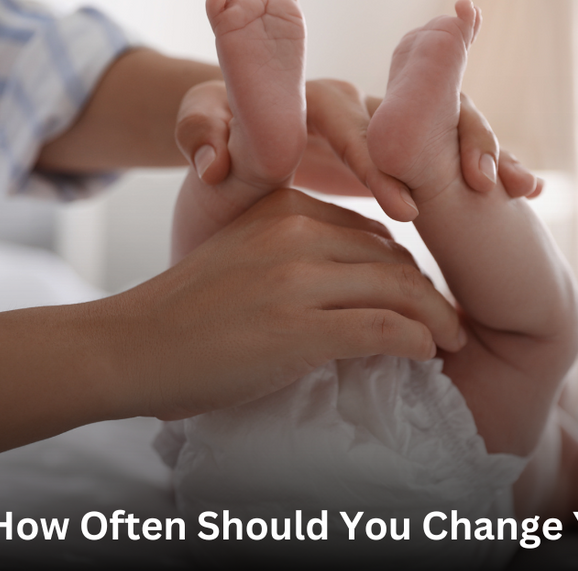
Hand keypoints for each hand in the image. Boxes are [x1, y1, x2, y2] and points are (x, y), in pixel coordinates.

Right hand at [104, 188, 465, 420]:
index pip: (372, 234)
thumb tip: (362, 287)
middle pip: (395, 259)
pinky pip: (385, 329)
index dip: (406, 268)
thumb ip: (298, 257)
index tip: (420, 298)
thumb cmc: (185, 314)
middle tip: (451, 322)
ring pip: (400, 290)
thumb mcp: (245, 258)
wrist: (127, 347)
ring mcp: (298, 279)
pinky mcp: (300, 327)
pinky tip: (427, 354)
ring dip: (437, 319)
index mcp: (285, 208)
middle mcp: (296, 232)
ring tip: (450, 341)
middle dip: (431, 294)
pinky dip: (417, 341)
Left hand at [174, 79, 542, 220]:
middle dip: (452, 147)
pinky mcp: (413, 149)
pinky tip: (523, 192)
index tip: (403, 210)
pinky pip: (460, 151)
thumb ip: (205, 140)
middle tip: (476, 187)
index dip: (379, 163)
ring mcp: (394, 125)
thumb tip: (214, 159)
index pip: (352, 125)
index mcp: (314, 102)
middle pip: (420, 111)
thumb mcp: (204, 143)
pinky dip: (492, 165)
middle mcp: (363, 105)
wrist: (242, 161)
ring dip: (485, 152)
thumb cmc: (221, 158)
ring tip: (514, 188)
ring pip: (452, 123)